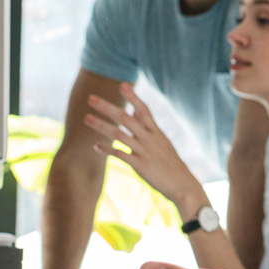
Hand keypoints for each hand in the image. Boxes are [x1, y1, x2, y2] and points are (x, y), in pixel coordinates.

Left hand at [86, 82, 205, 213]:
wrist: (181, 183)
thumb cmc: (169, 162)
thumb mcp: (161, 140)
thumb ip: (146, 125)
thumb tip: (133, 109)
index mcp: (155, 131)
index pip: (143, 109)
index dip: (133, 97)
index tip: (122, 84)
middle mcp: (149, 138)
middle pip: (126, 118)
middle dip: (107, 107)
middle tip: (91, 98)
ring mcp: (144, 151)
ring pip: (119, 134)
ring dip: (101, 126)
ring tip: (86, 118)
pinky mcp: (140, 165)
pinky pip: (120, 154)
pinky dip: (106, 149)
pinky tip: (95, 146)